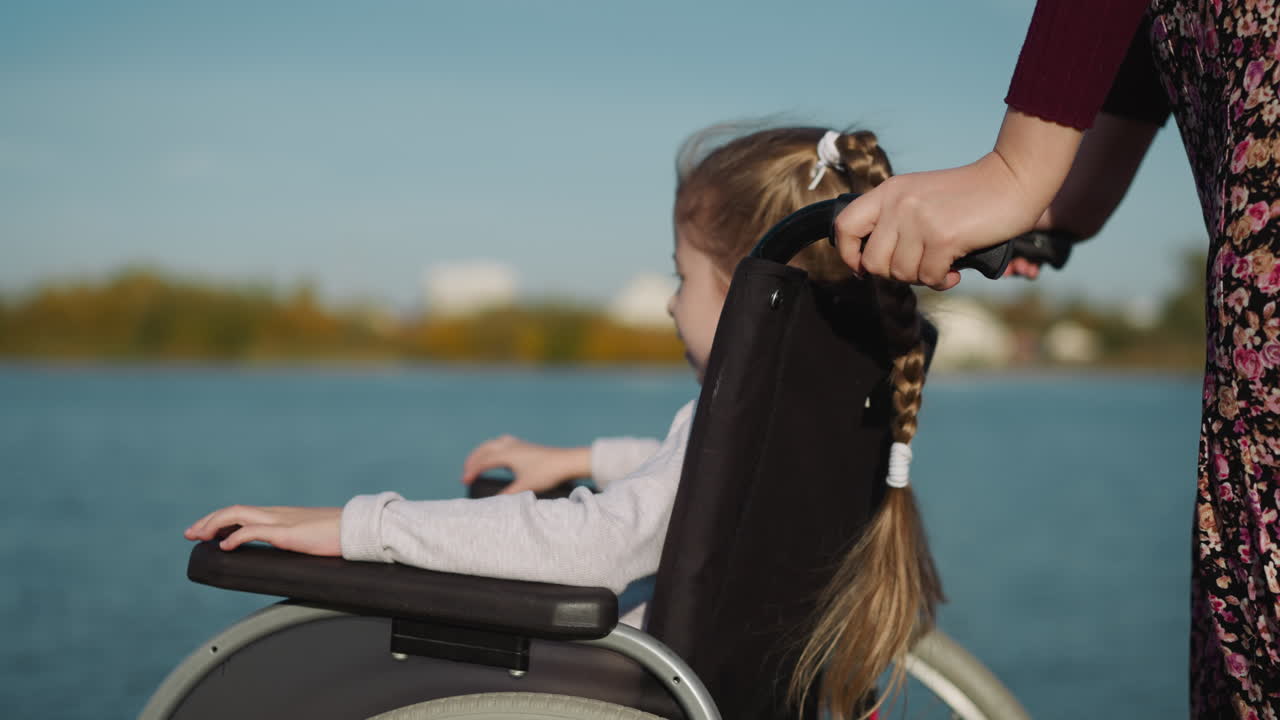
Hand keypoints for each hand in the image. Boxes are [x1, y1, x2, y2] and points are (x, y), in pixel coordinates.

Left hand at [184, 505, 341, 555]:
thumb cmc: (340, 537)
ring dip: (213, 524)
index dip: (221, 520)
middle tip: (190, 534)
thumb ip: (296, 543)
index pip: (244, 512)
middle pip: (234, 510)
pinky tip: (224, 546)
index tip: (205, 531)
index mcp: (282, 515)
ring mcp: (281, 521)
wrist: (358, 530)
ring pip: (237, 515)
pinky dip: (235, 536)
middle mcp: (278, 514)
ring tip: (198, 537)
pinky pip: (253, 530)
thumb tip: (289, 558)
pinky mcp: (287, 532)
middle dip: (208, 520)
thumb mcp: (311, 539)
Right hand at [460, 435, 589, 494]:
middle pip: (485, 449)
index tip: (464, 481)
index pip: (483, 461)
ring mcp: (519, 444)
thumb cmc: (547, 473)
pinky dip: (495, 448)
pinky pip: (504, 442)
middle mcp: (511, 446)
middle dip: (473, 459)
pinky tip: (499, 455)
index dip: (472, 471)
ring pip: (494, 443)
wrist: (568, 461)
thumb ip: (508, 495)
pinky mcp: (526, 446)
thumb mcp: (526, 487)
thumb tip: (494, 502)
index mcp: (508, 454)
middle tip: (466, 471)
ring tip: (478, 461)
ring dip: (483, 451)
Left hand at [835, 153, 1042, 289]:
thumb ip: (896, 220)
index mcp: (888, 192)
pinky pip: (929, 277)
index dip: (848, 254)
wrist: (1011, 180)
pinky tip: (954, 271)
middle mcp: (898, 204)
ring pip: (901, 273)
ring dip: (922, 278)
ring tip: (941, 265)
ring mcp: (919, 220)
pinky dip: (942, 281)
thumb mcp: (920, 196)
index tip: (862, 268)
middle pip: (873, 261)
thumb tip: (872, 264)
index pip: (844, 226)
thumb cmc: (969, 196)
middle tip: (918, 267)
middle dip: (894, 274)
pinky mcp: (943, 237)